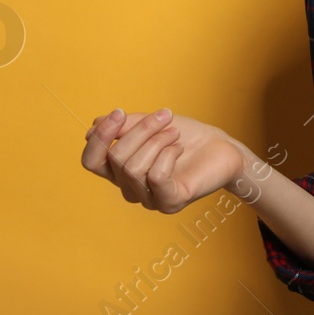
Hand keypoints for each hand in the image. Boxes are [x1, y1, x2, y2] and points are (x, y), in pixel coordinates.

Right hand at [81, 108, 242, 214]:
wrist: (222, 148)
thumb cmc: (186, 136)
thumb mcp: (151, 124)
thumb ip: (123, 126)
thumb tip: (93, 127)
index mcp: (120, 171)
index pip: (91, 162)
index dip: (100, 136)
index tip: (119, 112)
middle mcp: (130, 189)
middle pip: (115, 158)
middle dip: (140, 130)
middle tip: (165, 116)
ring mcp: (149, 199)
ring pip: (133, 167)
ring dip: (157, 140)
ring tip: (175, 133)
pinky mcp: (170, 202)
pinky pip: (155, 176)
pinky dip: (168, 154)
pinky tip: (179, 148)